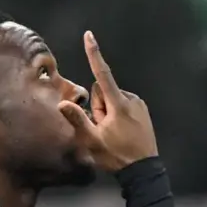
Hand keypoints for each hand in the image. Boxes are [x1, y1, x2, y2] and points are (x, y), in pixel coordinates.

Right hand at [58, 31, 158, 171]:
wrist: (144, 171)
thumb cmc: (116, 156)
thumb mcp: (93, 141)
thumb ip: (78, 120)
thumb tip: (62, 104)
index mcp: (118, 104)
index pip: (102, 74)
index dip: (94, 54)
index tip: (89, 35)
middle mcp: (131, 99)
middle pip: (104, 92)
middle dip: (99, 107)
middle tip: (103, 129)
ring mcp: (139, 105)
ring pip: (113, 100)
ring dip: (108, 113)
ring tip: (113, 134)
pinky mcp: (143, 111)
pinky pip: (124, 106)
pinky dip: (118, 116)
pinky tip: (122, 132)